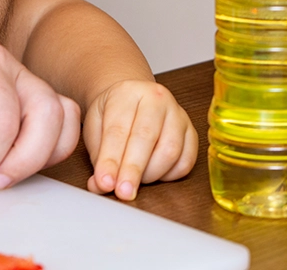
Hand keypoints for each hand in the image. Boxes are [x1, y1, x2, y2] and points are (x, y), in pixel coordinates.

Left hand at [82, 79, 196, 199]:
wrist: (132, 98)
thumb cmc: (112, 113)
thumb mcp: (95, 127)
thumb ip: (97, 156)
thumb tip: (101, 185)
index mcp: (127, 93)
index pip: (118, 130)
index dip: (111, 160)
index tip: (105, 183)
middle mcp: (156, 99)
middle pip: (146, 138)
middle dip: (133, 170)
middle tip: (123, 192)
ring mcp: (178, 114)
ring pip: (170, 151)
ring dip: (150, 174)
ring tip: (134, 180)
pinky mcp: (191, 132)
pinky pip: (186, 161)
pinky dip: (169, 175)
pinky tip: (154, 174)